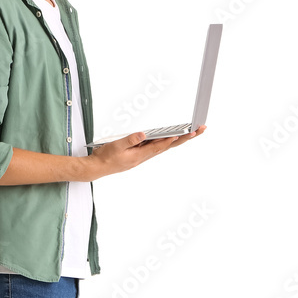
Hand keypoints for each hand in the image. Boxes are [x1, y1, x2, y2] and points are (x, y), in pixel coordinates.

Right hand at [87, 125, 206, 179]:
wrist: (97, 168)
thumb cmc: (105, 158)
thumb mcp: (116, 146)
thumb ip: (130, 139)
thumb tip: (144, 134)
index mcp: (140, 155)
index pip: (162, 145)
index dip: (176, 138)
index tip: (189, 132)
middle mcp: (145, 156)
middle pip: (169, 146)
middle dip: (186, 138)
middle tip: (201, 129)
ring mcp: (143, 156)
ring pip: (164, 146)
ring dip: (179, 139)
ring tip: (193, 131)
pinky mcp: (139, 154)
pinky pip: (156, 147)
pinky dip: (167, 141)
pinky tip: (173, 137)